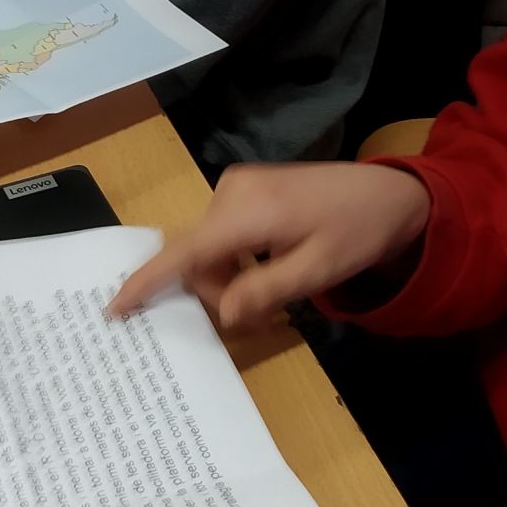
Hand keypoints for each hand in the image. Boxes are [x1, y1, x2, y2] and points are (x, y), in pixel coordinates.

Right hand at [108, 161, 431, 331]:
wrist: (391, 192)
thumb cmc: (358, 231)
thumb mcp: (317, 270)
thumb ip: (265, 291)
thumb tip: (224, 314)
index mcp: (248, 210)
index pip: (186, 251)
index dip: (148, 281)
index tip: (114, 308)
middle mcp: (232, 191)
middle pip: (197, 256)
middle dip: (218, 292)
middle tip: (263, 319)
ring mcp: (238, 186)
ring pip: (209, 249)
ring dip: (231, 280)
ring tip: (273, 298)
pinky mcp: (246, 189)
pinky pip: (223, 235)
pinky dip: (237, 260)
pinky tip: (269, 270)